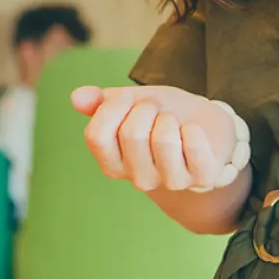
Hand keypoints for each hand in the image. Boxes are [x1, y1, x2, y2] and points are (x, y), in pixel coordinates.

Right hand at [70, 82, 236, 192]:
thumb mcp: (127, 102)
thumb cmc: (159, 114)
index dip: (112, 107)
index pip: (96, 136)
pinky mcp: (202, 178)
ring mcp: (171, 181)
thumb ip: (99, 101)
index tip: (126, 99)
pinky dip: (194, 130)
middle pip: (131, 134)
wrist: (201, 124)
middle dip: (146, 107)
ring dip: (170, 118)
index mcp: (113, 162)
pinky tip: (193, 131)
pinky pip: (194, 149)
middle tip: (156, 109)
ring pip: (164, 141)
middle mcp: (139, 178)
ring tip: (173, 121)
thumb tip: (76, 97)